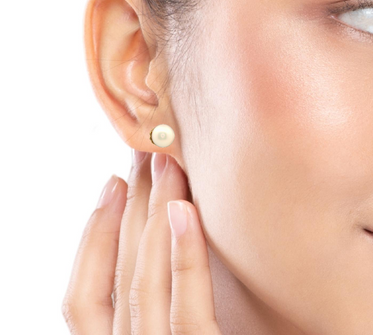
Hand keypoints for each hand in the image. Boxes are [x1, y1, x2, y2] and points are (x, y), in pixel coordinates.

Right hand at [61, 151, 221, 333]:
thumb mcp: (167, 324)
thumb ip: (160, 299)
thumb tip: (160, 224)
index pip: (84, 296)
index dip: (95, 235)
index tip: (113, 183)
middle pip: (120, 273)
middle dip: (130, 205)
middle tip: (145, 154)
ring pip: (146, 281)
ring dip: (154, 215)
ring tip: (168, 165)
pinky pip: (188, 310)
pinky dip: (184, 256)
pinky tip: (184, 211)